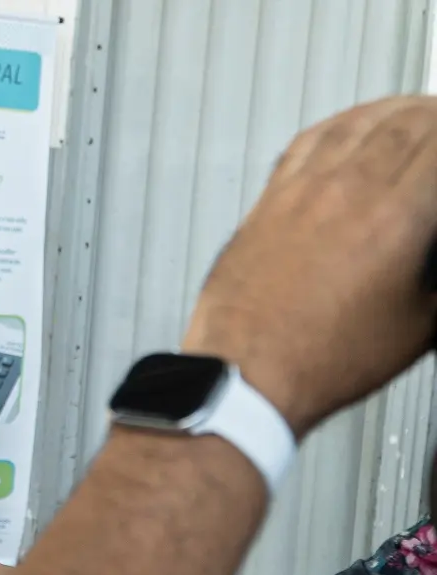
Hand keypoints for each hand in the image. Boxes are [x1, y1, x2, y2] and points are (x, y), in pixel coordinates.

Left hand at [182, 96, 436, 436]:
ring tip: (414, 115)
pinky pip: (306, 142)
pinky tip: (348, 128)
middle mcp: (346, 190)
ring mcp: (300, 191)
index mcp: (396, 216)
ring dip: (393, 112)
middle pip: (406, 122)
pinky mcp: (268, 202)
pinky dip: (339, 125)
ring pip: (356, 123)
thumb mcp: (422, 325)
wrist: (247, 373)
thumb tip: (432, 253)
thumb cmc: (321, 359)